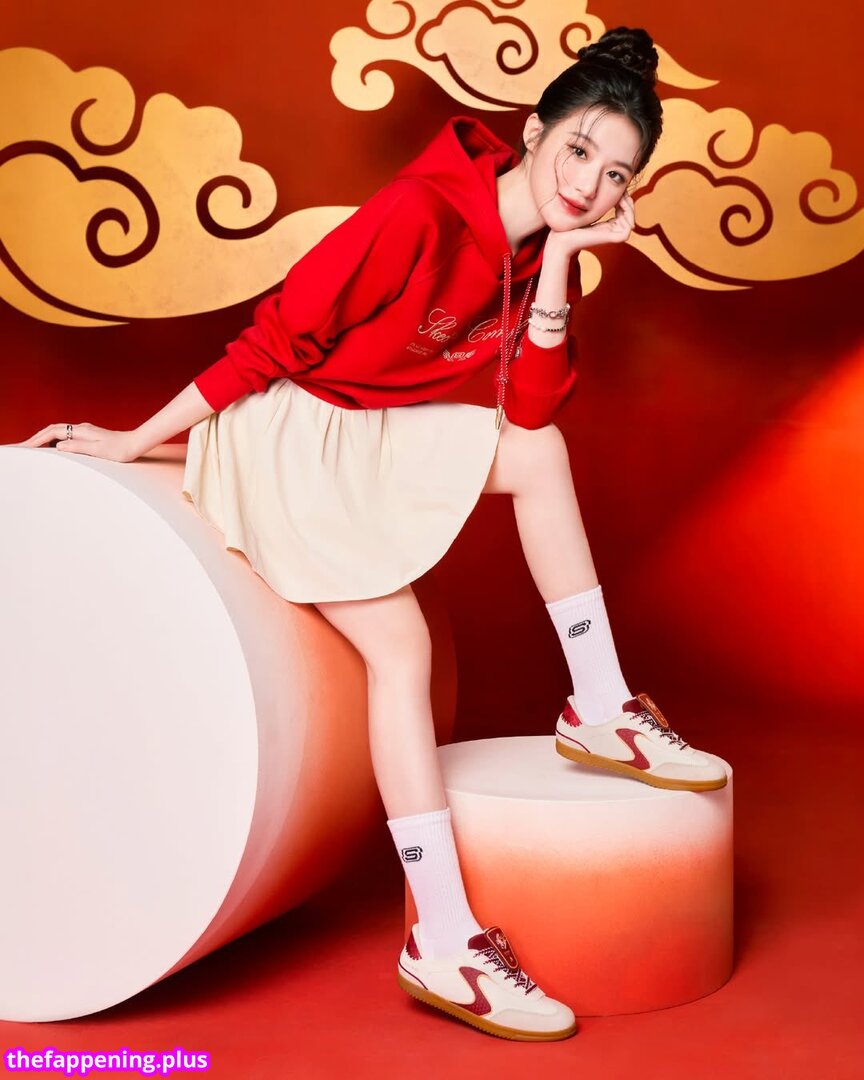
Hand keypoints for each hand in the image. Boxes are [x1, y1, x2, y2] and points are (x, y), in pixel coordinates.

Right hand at [13, 423, 142, 462]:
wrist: (136, 444)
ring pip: (59, 432)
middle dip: (37, 437)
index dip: (38, 439)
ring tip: (34, 446)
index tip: (26, 446)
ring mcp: (85, 431)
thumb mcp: (98, 451)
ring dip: (45, 438)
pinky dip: (56, 440)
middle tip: (24, 446)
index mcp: (82, 431)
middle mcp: (82, 429)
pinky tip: (54, 447)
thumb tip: (59, 446)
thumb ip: (78, 447)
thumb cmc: (120, 450)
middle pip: (53, 430)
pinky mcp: (90, 436)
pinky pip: (67, 436)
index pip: (53, 433)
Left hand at [544, 192, 635, 259]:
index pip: (624, 209)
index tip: (619, 189)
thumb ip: (601, 200)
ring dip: (628, 203)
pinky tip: (619, 202)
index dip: (623, 197)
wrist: (565, 237)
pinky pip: (629, 223)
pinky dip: (627, 210)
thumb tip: (610, 184)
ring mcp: (618, 236)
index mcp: (611, 225)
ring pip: (631, 216)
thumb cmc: (574, 222)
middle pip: (629, 212)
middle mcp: (616, 231)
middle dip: (627, 199)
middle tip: (622, 191)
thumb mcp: (591, 207)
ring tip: (621, 195)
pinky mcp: (617, 238)